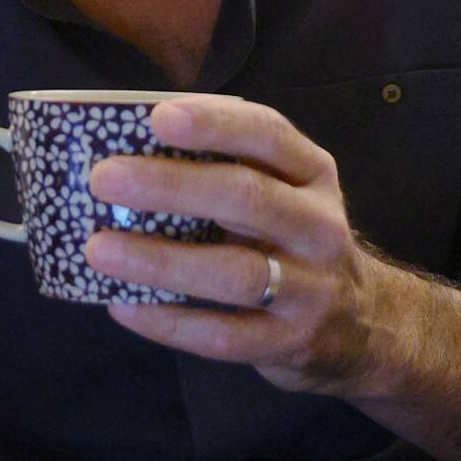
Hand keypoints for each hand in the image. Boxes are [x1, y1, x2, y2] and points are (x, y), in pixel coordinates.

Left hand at [85, 95, 389, 399]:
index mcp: (311, 173)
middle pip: (247, 199)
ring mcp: (309, 288)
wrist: (362, 323)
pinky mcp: (290, 343)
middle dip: (171, 186)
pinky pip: (223, 335)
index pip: (269, 135)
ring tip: (98, 248)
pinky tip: (122, 305)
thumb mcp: (284, 191)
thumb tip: (132, 142)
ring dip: (161, 260)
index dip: (215, 124)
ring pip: (234, 272)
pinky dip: (168, 321)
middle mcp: (318, 226)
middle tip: (104, 178)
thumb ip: (229, 165)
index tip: (158, 117)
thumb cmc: (293, 238)